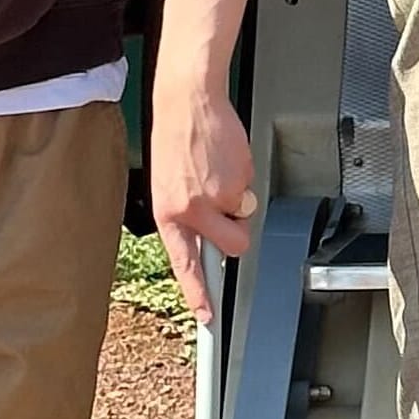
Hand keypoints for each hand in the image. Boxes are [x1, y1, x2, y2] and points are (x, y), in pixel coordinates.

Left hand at [150, 74, 256, 325]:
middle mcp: (191, 210)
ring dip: (240, 200)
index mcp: (168, 214)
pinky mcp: (237, 180)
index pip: (185, 264)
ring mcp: (216, 196)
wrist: (188, 103)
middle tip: (231, 211)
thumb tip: (211, 238)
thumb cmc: (177, 140)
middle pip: (232, 244)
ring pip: (244, 215)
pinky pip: (250, 190)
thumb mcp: (170, 186)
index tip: (208, 316)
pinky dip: (244, 177)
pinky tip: (226, 159)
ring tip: (221, 173)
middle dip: (239, 232)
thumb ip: (188, 216)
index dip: (198, 293)